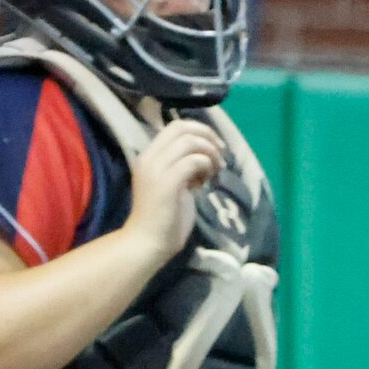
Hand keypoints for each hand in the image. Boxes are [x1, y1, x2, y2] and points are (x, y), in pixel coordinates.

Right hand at [125, 121, 226, 260]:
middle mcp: (149, 157)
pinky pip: (193, 161)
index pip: (175, 126)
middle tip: (220, 155)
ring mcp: (156, 169)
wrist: (147, 242)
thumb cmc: (163, 218)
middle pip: (182, 128)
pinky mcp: (167, 183)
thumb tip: (203, 157)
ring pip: (190, 142)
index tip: (215, 148)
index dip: (200, 132)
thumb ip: (183, 167)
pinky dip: (205, 167)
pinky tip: (204, 183)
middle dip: (208, 137)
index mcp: (149, 155)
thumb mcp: (173, 184)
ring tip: (213, 172)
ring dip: (209, 154)